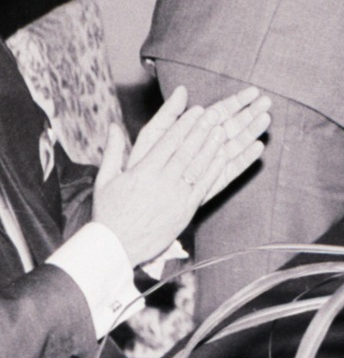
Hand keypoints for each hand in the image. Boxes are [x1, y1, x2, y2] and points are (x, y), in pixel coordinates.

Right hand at [95, 86, 270, 265]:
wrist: (116, 248)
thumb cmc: (108, 213)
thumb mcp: (105, 180)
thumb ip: (113, 151)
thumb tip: (112, 125)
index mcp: (142, 173)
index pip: (167, 143)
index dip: (184, 125)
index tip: (196, 110)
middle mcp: (161, 183)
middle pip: (186, 151)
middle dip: (202, 130)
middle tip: (216, 113)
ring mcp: (176, 197)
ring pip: (198, 166)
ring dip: (212, 147)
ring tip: (223, 130)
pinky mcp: (186, 210)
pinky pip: (204, 186)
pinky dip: (215, 170)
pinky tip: (223, 156)